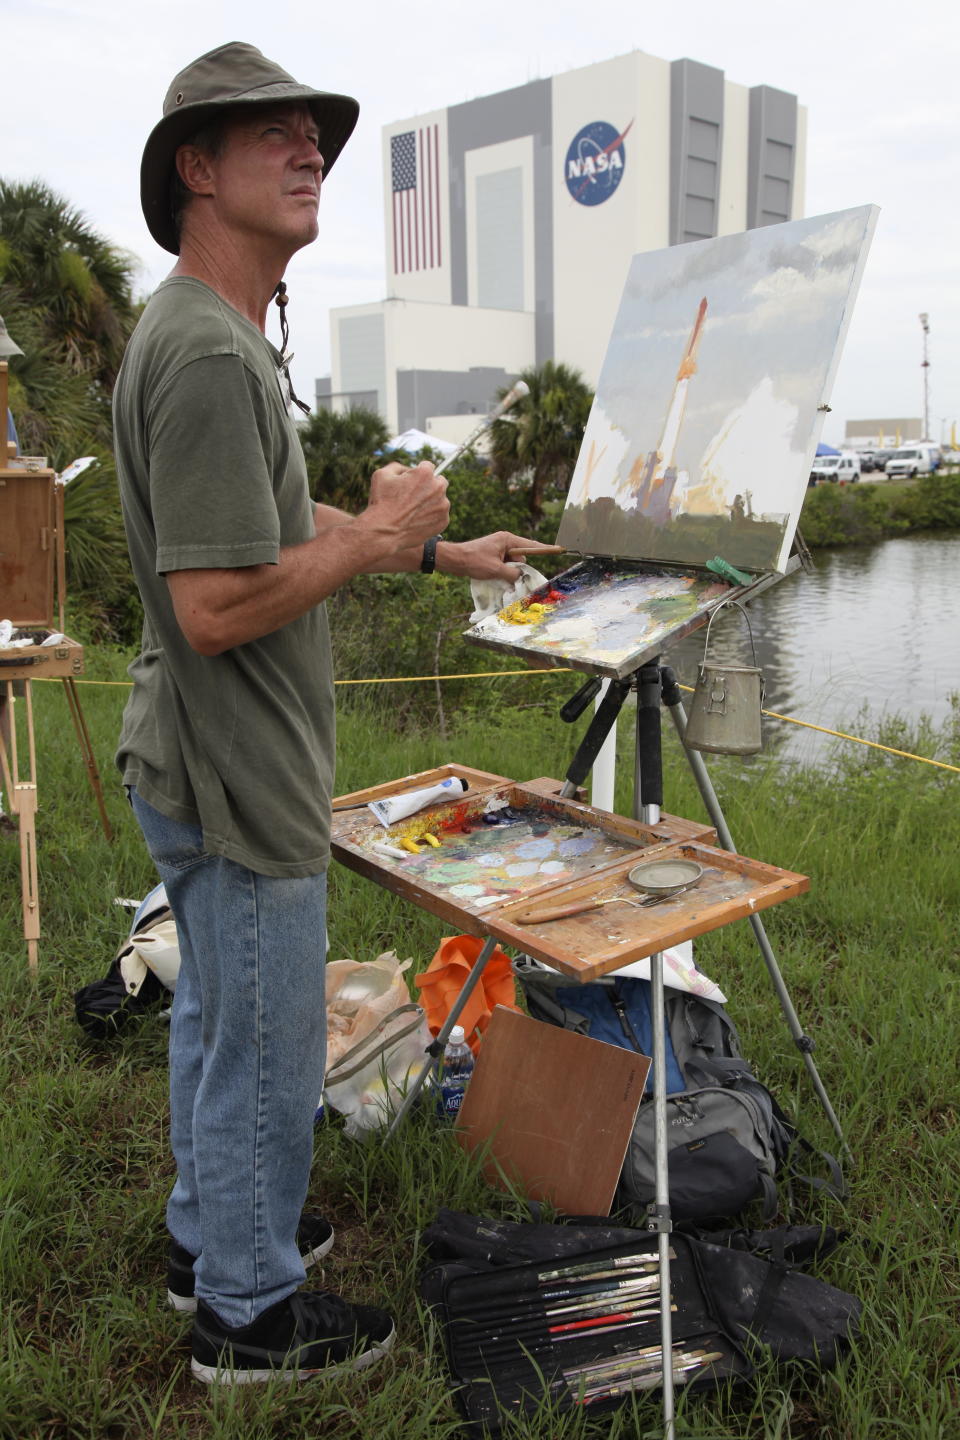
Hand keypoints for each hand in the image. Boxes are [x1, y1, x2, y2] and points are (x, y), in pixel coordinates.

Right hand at [360, 460, 449, 553]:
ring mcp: (443, 505)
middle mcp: (438, 487)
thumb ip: (397, 466)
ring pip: (440, 499)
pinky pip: (440, 515)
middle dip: (430, 485)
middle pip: (439, 481)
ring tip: (413, 511)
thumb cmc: (381, 502)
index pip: (428, 466)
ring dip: (431, 502)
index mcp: (425, 474)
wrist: (384, 532)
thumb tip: (407, 469)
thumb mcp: (381, 475)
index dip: (417, 473)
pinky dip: (432, 517)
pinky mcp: (444, 521)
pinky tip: (417, 520)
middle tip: (415, 495)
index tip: (412, 481)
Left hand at [439, 531, 564, 582]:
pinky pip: (505, 565)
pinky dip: (504, 572)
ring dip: (510, 572)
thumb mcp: (496, 569)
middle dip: (520, 568)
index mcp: (507, 540)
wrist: (453, 560)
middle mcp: (505, 542)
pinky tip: (498, 578)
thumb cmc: (473, 561)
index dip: (545, 549)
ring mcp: (498, 549)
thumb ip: (512, 573)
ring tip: (499, 576)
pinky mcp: (493, 556)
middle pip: (522, 556)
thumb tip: (520, 576)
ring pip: (513, 563)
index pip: (531, 545)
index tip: (558, 549)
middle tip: (513, 576)